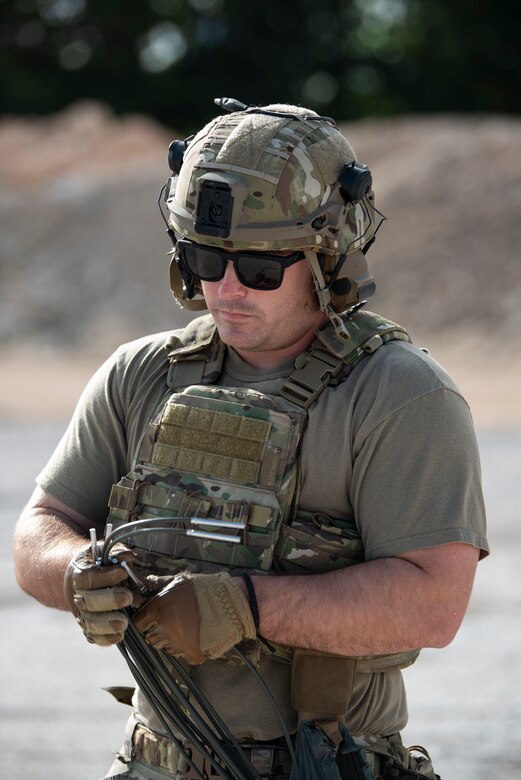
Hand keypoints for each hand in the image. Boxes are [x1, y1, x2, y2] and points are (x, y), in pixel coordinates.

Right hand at [63, 543, 135, 645]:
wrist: (82, 579)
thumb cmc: (99, 564)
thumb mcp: (105, 553)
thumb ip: (116, 554)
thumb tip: (129, 557)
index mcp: (80, 574)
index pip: (88, 577)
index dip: (104, 576)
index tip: (122, 572)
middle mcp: (78, 596)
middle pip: (89, 601)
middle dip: (109, 600)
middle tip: (128, 597)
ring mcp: (82, 613)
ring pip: (90, 622)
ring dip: (107, 624)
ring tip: (124, 623)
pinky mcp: (88, 627)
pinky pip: (94, 636)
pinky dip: (105, 638)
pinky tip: (119, 635)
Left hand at [133, 572, 255, 664]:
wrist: (226, 603)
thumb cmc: (201, 589)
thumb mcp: (178, 580)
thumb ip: (159, 583)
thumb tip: (144, 582)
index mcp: (158, 610)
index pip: (139, 623)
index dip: (143, 621)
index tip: (148, 619)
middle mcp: (164, 629)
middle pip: (150, 638)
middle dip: (156, 632)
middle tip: (168, 624)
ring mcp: (178, 643)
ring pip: (165, 648)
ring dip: (170, 641)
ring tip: (182, 630)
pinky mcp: (191, 653)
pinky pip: (182, 656)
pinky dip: (185, 650)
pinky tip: (193, 639)